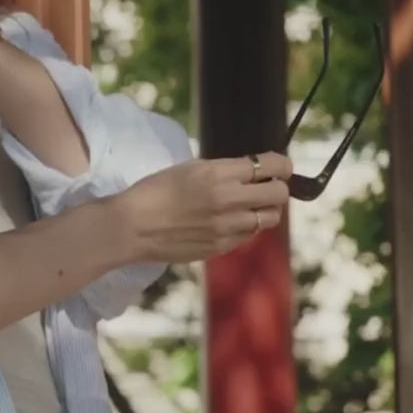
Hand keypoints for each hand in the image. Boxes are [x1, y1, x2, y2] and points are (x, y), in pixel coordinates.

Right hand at [113, 152, 292, 264]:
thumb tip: (251, 173)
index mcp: (218, 173)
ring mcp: (226, 227)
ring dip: (264, 211)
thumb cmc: (154, 192)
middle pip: (279, 194)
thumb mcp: (189, 169)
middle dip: (277, 188)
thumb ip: (223, 171)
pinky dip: (245, 228)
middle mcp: (228, 199)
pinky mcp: (220, 247)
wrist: (131, 227)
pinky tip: (228, 223)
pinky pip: (247, 236)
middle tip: (267, 188)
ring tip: (249, 208)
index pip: (271, 166)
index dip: (281, 165)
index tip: (279, 167)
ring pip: (269, 218)